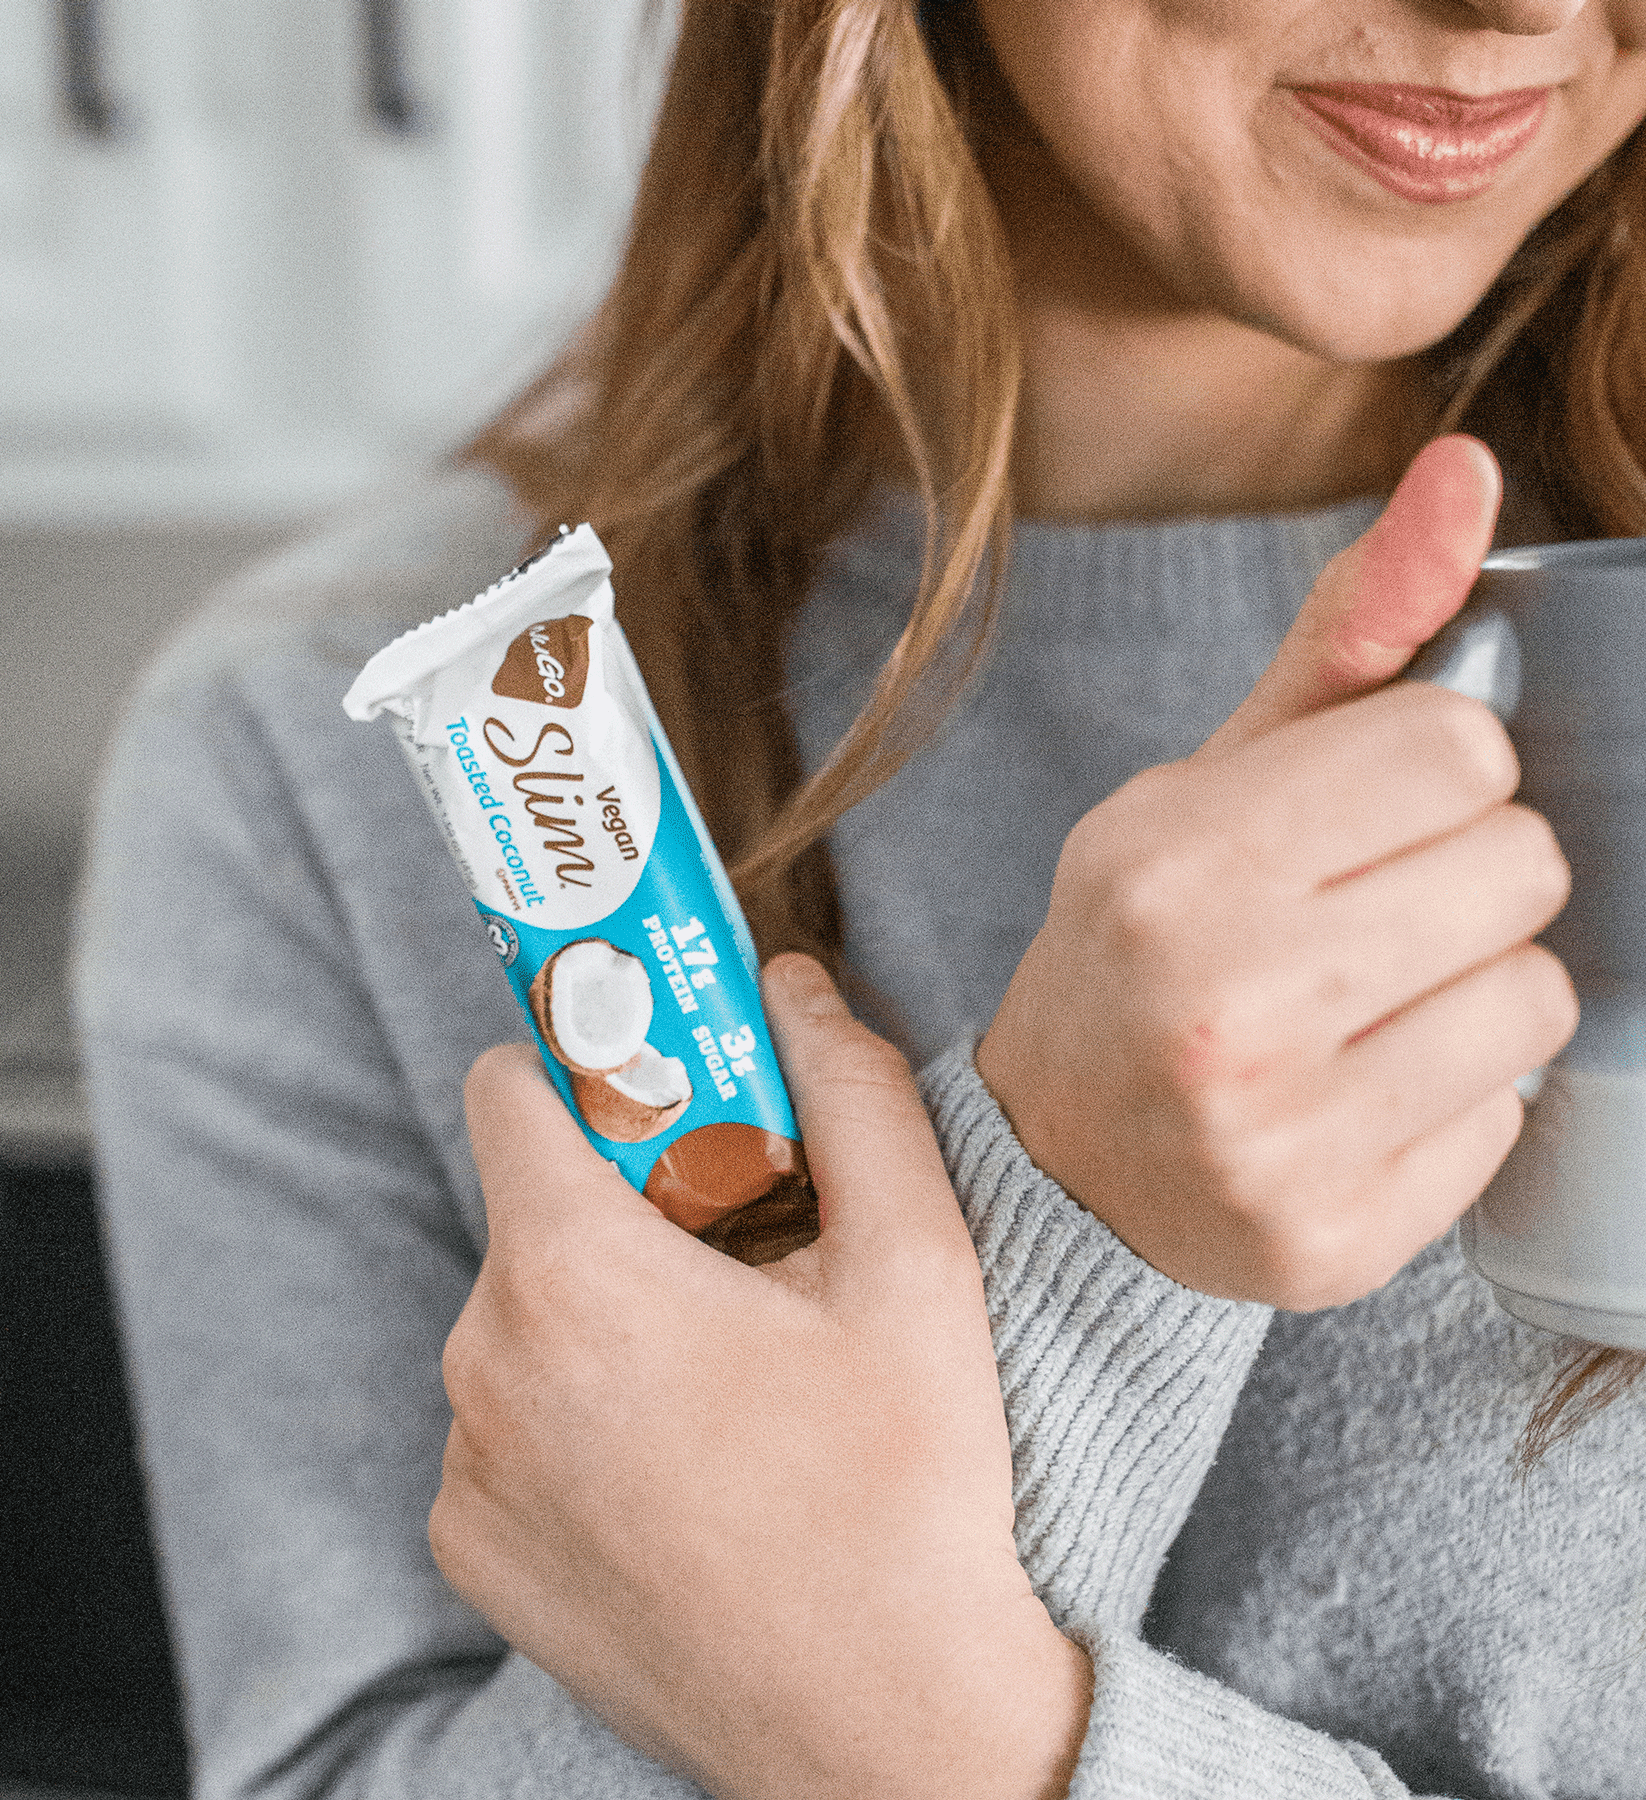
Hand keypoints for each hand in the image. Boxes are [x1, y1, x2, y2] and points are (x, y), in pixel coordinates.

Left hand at [432, 955, 1091, 1799]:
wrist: (885, 1732)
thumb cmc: (905, 1487)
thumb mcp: (916, 1264)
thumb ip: (852, 1090)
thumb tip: (793, 981)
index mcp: (572, 1272)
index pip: (510, 1084)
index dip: (591, 1069)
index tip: (666, 1099)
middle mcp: (483, 1362)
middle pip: (529, 1209)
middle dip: (622, 1205)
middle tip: (739, 1258)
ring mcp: (466, 1467)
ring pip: (518, 1318)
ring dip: (599, 1318)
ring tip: (723, 1383)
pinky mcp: (470, 1550)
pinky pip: (502, 1425)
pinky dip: (570, 1420)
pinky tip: (678, 1473)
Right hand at [978, 435, 1577, 1310]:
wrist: (1062, 1154)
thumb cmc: (1141, 940)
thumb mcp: (1206, 781)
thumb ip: (1347, 636)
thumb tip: (1470, 468)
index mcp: (1172, 862)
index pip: (1460, 745)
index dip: (1437, 769)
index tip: (1371, 813)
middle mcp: (1219, 1000)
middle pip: (1520, 865)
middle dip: (1469, 873)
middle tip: (1372, 912)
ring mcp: (1277, 1137)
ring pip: (1535, 996)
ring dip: (1478, 984)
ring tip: (1373, 1004)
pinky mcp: (1331, 1240)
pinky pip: (1508, 1114)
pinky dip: (1458, 1092)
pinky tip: (1363, 1092)